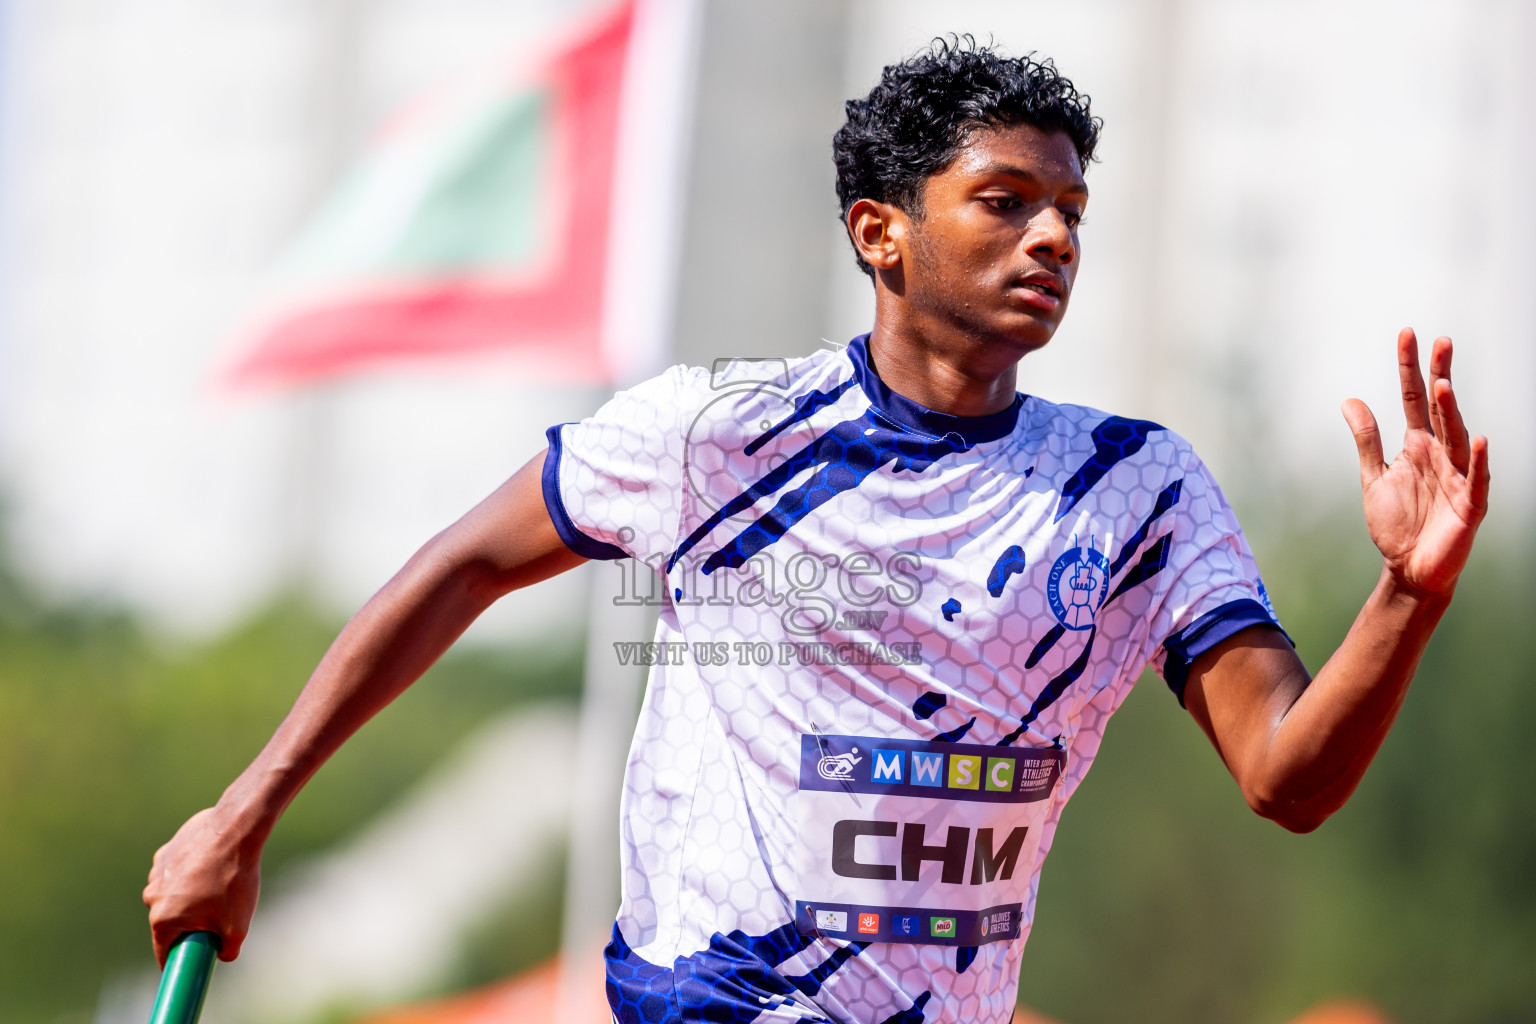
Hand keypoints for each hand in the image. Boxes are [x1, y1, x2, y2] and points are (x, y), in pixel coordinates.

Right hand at [143, 806, 261, 965]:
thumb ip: (228, 951)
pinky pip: (178, 873)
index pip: (164, 952)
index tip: (192, 962)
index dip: (178, 962)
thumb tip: (222, 955)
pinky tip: (214, 866)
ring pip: (174, 896)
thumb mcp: (238, 926)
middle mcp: (152, 896)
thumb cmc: (235, 879)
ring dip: (193, 897)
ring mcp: (156, 872)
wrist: (236, 830)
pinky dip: (193, 874)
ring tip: (221, 886)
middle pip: (171, 923)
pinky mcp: (166, 852)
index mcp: (162, 918)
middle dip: (193, 924)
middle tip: (220, 916)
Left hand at [1342, 328, 1489, 595]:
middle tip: (1440, 340)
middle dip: (1439, 375)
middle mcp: (1440, 454)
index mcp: (1417, 445)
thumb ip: (1367, 439)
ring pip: (1456, 437)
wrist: (1408, 568)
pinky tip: (1476, 437)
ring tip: (1443, 384)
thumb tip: (1350, 400)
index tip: (1407, 334)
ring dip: (1452, 411)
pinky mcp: (1469, 504)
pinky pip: (1475, 478)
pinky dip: (1476, 458)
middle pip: (1440, 409)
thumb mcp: (1374, 476)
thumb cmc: (1397, 523)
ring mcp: (1457, 477)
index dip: (1409, 368)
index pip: (1413, 399)